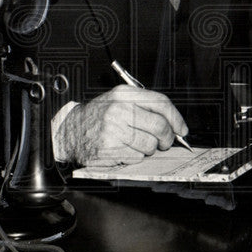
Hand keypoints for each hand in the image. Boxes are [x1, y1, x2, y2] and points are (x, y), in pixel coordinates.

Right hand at [54, 85, 188, 166]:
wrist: (70, 131)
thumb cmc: (98, 117)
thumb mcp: (118, 101)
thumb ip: (145, 107)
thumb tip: (174, 124)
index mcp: (124, 94)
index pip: (160, 103)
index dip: (176, 118)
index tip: (181, 129)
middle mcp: (119, 109)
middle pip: (159, 125)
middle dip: (167, 138)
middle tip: (164, 141)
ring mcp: (114, 129)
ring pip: (150, 144)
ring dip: (148, 148)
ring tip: (136, 144)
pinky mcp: (110, 148)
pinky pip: (136, 157)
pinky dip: (134, 156)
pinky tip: (123, 149)